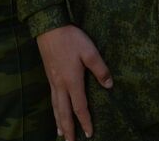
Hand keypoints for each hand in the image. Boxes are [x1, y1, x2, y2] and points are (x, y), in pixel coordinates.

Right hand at [37, 24, 111, 140]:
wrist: (49, 27)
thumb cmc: (71, 39)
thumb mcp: (90, 51)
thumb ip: (100, 69)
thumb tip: (109, 85)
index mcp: (72, 81)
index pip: (80, 107)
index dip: (85, 121)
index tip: (89, 133)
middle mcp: (61, 85)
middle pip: (64, 112)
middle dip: (68, 129)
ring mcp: (53, 81)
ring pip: (55, 107)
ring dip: (59, 122)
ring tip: (61, 135)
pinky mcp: (49, 76)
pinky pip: (51, 99)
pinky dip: (53, 110)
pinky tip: (55, 111)